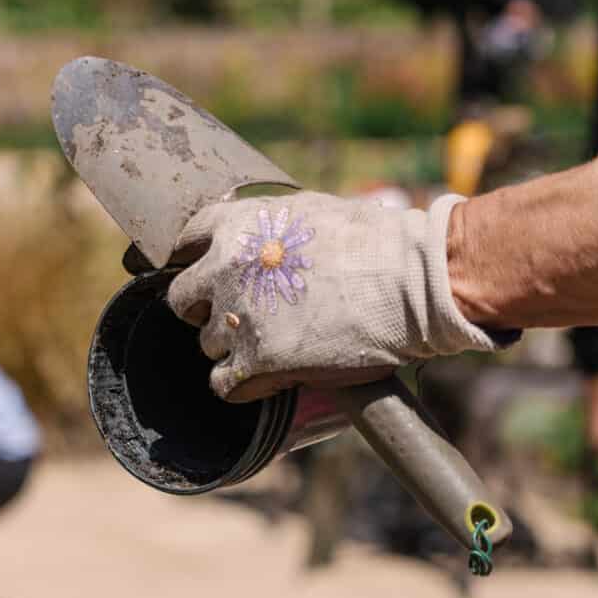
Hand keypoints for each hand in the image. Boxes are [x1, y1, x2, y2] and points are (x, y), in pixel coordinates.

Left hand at [166, 192, 514, 401]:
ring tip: (277, 346)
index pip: (185, 244)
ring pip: (207, 344)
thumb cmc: (377, 244)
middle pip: (184, 300)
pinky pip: (222, 384)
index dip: (196, 264)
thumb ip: (271, 227)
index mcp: (237, 224)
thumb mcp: (312, 212)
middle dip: (209, 311)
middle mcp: (225, 267)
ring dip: (233, 349)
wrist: (413, 281)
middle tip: (245, 317)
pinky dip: (240, 385)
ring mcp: (237, 316)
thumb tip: (261, 240)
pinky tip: (268, 378)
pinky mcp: (257, 360)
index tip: (210, 279)